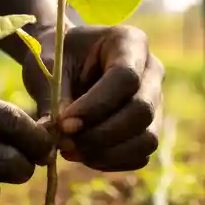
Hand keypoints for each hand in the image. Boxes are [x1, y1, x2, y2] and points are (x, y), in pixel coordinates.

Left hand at [24, 25, 163, 171]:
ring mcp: (156, 101)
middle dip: (101, 134)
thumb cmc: (58, 55)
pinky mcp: (150, 127)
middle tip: (63, 143)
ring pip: (147, 138)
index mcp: (130, 42)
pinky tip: (84, 155)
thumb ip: (53, 98)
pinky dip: (112, 162)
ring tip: (70, 151)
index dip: (96, 105)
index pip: (126, 77)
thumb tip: (56, 135)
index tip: (64, 123)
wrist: (69, 60)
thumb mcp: (48, 66)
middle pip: (142, 110)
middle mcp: (152, 71)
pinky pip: (141, 155)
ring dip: (107, 153)